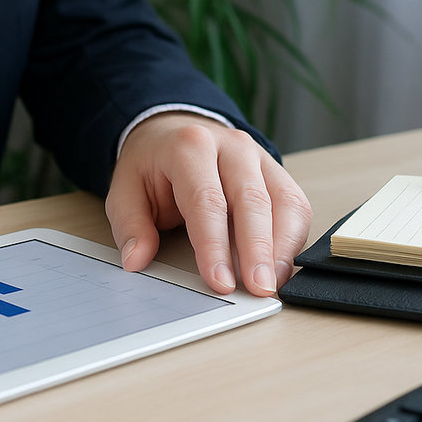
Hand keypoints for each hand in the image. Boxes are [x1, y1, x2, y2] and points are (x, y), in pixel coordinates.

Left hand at [106, 113, 311, 295]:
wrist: (174, 132)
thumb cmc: (154, 165)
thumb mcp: (126, 189)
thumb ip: (131, 225)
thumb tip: (136, 260)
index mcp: (190, 147)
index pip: (206, 200)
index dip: (214, 245)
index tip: (219, 281)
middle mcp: (231, 146)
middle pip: (252, 200)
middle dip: (257, 249)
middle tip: (258, 289)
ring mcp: (259, 157)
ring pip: (283, 202)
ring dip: (281, 247)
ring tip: (272, 284)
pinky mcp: (276, 172)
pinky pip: (295, 206)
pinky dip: (292, 239)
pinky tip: (279, 267)